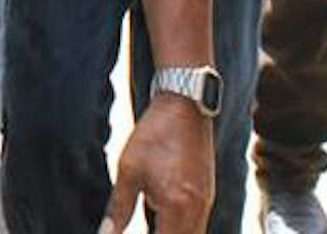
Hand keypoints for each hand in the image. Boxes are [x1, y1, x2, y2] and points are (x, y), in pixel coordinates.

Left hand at [103, 93, 211, 233]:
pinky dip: (178, 227)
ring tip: (148, 216)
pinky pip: (196, 225)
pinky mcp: (207, 196)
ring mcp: (206, 203)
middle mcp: (198, 210)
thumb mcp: (129, 169)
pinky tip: (159, 212)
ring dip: (169, 233)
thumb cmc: (154, 134)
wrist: (185, 105)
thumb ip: (118, 208)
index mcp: (177, 206)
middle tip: (143, 224)